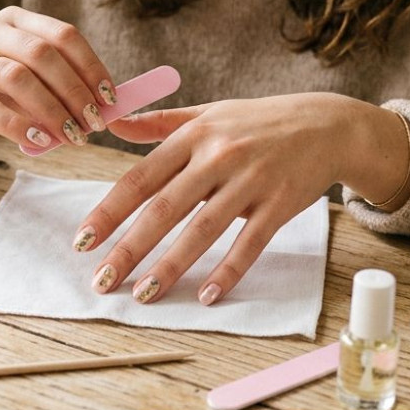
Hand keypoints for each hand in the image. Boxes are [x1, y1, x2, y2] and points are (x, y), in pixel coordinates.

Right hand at [0, 7, 117, 149]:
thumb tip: (107, 107)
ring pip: (16, 77)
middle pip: (41, 53)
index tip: (110, 99)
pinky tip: (37, 141)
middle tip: (93, 124)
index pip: (63, 35)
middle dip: (74, 91)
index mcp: (14, 20)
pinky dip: (18, 125)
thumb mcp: (27, 85)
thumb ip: (59, 88)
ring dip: (50, 109)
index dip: (91, 66)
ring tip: (71, 137)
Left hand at [75, 93, 409, 304]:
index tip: (83, 240)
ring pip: (202, 230)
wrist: (326, 124)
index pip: (141, 177)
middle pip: (164, 208)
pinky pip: (249, 243)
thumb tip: (109, 123)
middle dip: (129, 247)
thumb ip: (158, 122)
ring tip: (144, 294)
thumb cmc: (259, 121)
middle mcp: (218, 157)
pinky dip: (228, 271)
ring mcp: (250, 181)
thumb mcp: (208, 113)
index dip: (110, 211)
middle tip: (102, 280)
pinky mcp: (280, 204)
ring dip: (171, 266)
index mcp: (194, 136)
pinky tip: (207, 295)